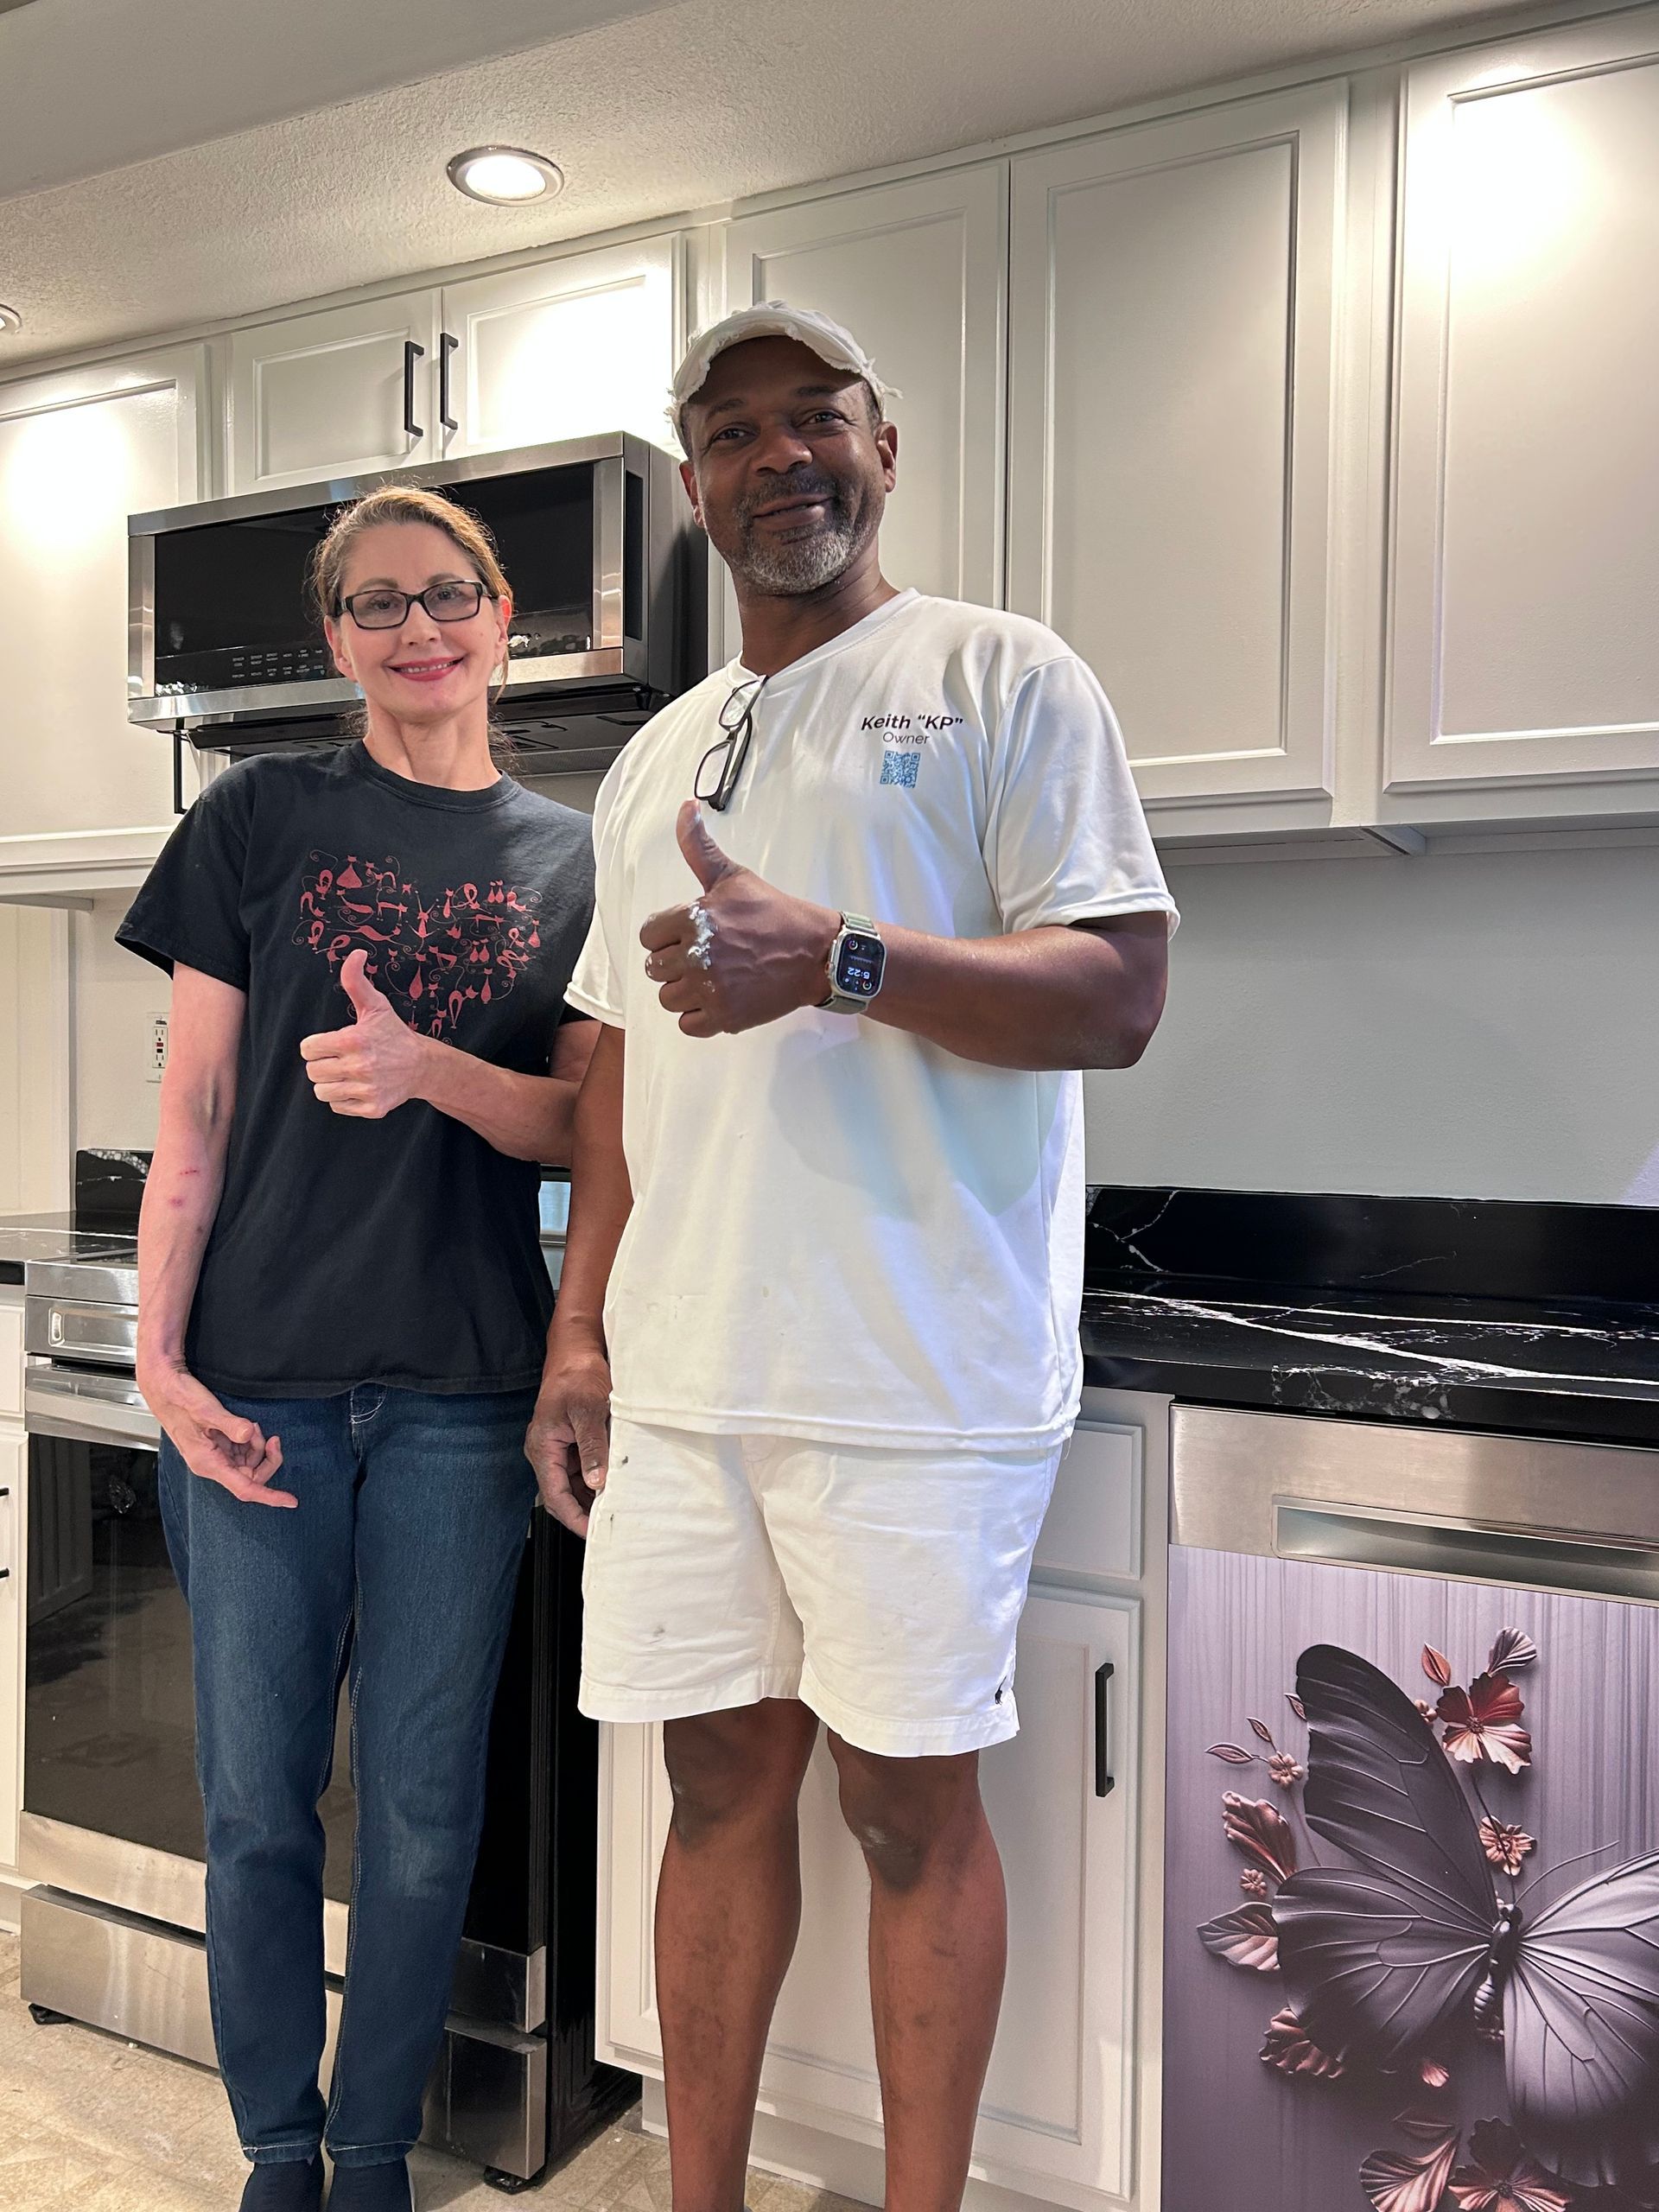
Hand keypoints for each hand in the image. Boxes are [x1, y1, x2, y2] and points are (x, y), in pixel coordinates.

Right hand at [136, 1357, 296, 1506]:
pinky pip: (242, 1451)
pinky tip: (246, 1427)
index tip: (289, 1501)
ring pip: (249, 1463)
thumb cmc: (177, 1399)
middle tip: (270, 1438)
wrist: (164, 1386)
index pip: (244, 1488)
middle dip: (265, 1457)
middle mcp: (212, 1463)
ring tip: (251, 1427)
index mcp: (207, 1463)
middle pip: (251, 1476)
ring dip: (257, 1446)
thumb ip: (230, 1425)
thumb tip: (248, 1435)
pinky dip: (250, 1440)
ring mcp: (215, 1455)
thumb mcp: (206, 1410)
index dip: (269, 1496)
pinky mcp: (217, 1445)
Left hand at [300, 949, 428, 1117]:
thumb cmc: (393, 1033)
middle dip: (323, 1063)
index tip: (330, 1043)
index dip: (315, 1045)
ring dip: (330, 1082)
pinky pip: (338, 1106)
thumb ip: (356, 981)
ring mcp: (366, 1090)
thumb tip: (356, 953)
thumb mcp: (375, 1005)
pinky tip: (358, 1086)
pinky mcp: (372, 1108)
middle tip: (339, 1058)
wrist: (422, 1066)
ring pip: (322, 1091)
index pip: (308, 1049)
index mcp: (353, 1040)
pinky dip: (344, 1098)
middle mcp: (359, 1067)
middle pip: (312, 1071)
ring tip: (346, 1073)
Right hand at [525, 1338, 612, 1535]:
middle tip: (610, 1523)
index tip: (593, 1532)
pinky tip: (615, 1483)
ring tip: (616, 1506)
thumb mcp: (589, 1410)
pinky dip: (597, 1478)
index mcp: (542, 1447)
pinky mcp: (571, 1441)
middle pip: (562, 1494)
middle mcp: (546, 1451)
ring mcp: (558, 1447)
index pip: (554, 1497)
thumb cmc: (577, 1375)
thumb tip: (596, 1482)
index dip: (574, 1518)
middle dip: (584, 1511)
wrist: (576, 1351)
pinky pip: (582, 1468)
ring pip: (574, 1484)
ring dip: (592, 1496)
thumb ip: (592, 1447)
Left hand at [639, 802, 839, 1038]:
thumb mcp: (734, 876)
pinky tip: (719, 999)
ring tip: (712, 979)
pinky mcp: (726, 1017)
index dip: (666, 935)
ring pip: (669, 999)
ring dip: (685, 991)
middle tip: (706, 957)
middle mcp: (697, 955)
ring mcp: (711, 989)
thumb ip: (699, 848)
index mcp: (693, 919)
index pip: (649, 935)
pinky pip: (689, 1025)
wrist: (817, 953)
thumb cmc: (774, 912)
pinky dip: (700, 1016)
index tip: (691, 935)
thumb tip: (686, 805)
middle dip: (676, 963)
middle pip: (656, 969)